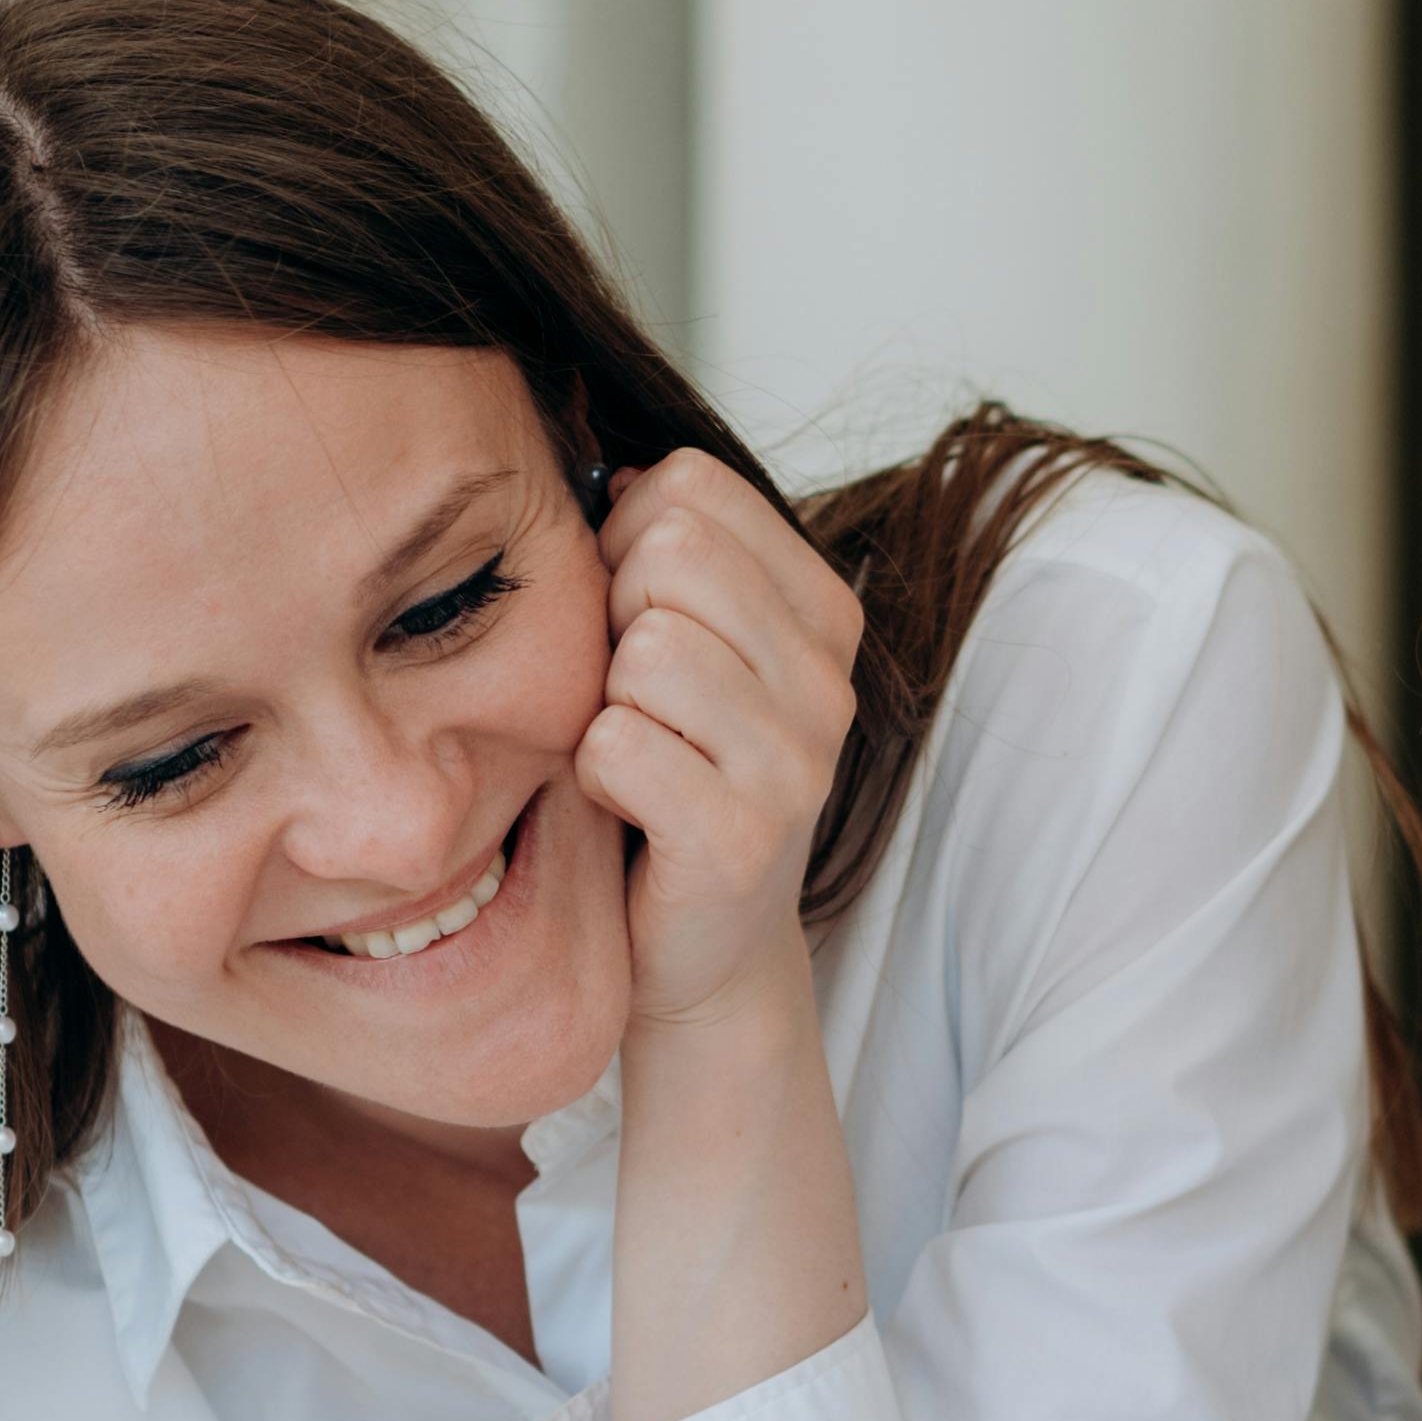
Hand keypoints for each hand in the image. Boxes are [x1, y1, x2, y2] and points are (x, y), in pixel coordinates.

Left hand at [573, 447, 863, 1036]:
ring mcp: (796, 762)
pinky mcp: (741, 839)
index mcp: (822, 612)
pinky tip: (625, 806)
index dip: (628, 539)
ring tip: (634, 752)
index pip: (694, 488)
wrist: (700, 951)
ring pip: (644, 649)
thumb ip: (664, 555)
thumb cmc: (669, 778)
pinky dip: (592, 773)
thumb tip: (617, 469)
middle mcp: (829, 681)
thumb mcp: (684, 650)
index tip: (633, 616)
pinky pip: (617, 743)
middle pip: (671, 555)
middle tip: (630, 696)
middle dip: (614, 617)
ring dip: (603, 703)